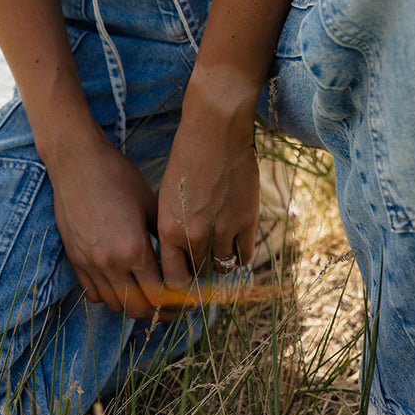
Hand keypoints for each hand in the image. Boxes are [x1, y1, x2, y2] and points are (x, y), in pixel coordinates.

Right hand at [47, 129, 168, 320]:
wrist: (76, 161)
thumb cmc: (118, 175)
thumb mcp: (151, 203)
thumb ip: (165, 237)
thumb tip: (181, 259)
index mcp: (133, 249)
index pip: (160, 294)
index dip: (178, 302)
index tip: (190, 302)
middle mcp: (110, 263)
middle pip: (138, 308)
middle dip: (159, 313)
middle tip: (174, 307)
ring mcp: (89, 264)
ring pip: (115, 305)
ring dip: (135, 307)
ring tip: (150, 299)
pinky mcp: (75, 259)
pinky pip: (93, 293)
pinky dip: (110, 297)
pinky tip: (123, 286)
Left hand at [156, 97, 258, 291]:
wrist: (215, 131)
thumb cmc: (186, 157)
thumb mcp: (168, 196)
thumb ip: (173, 228)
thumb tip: (178, 255)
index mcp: (169, 229)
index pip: (173, 280)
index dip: (178, 283)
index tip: (183, 279)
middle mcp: (195, 235)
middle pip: (199, 273)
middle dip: (199, 270)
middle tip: (201, 260)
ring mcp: (223, 230)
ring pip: (222, 267)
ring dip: (220, 262)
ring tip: (218, 248)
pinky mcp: (246, 221)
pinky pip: (243, 256)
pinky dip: (239, 254)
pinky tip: (235, 243)